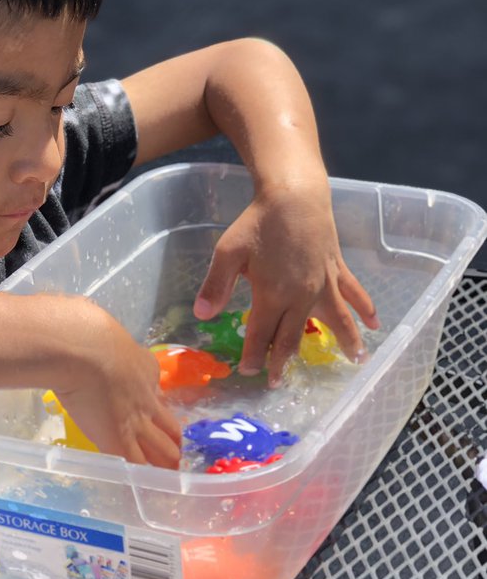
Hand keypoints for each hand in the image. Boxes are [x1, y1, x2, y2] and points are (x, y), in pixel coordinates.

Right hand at [53, 300, 182, 467]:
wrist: (78, 345)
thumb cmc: (80, 329)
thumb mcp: (97, 327)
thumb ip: (91, 336)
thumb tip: (72, 322)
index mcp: (144, 367)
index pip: (154, 391)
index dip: (156, 407)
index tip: (153, 415)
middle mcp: (147, 397)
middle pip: (171, 427)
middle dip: (174, 443)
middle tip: (174, 457)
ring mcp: (136, 421)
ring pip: (163, 450)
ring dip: (166, 465)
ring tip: (168, 481)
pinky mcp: (119, 441)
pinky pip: (137, 467)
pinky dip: (143, 481)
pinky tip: (147, 492)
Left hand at [193, 179, 379, 385]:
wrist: (294, 195)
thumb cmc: (258, 223)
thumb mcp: (228, 252)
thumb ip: (216, 285)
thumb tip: (203, 315)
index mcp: (273, 295)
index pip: (261, 335)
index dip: (254, 356)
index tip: (250, 372)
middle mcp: (301, 296)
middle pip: (292, 337)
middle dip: (283, 361)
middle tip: (277, 382)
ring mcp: (323, 284)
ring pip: (335, 321)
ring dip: (343, 343)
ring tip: (354, 362)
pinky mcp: (337, 269)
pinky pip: (354, 293)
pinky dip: (366, 308)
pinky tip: (375, 324)